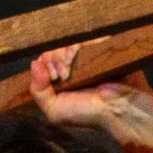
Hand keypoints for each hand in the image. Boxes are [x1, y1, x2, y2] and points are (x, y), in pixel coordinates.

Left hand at [29, 50, 152, 151]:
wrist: (119, 109)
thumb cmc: (89, 114)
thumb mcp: (55, 111)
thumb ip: (38, 92)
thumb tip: (34, 64)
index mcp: (62, 79)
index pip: (44, 62)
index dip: (44, 67)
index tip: (53, 79)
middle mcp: (73, 66)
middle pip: (52, 51)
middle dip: (53, 62)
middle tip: (63, 77)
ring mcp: (86, 56)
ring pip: (64, 44)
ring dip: (61, 55)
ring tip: (69, 72)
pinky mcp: (99, 48)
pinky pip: (82, 39)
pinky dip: (74, 46)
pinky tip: (75, 58)